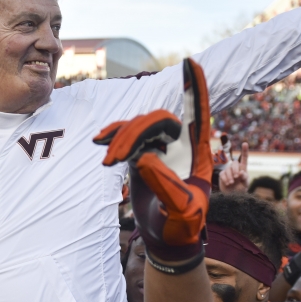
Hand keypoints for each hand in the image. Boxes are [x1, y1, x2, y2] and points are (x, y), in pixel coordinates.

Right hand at [94, 59, 211, 264]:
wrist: (168, 238)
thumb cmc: (183, 227)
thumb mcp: (182, 212)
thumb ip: (167, 185)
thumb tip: (144, 157)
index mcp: (199, 153)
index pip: (199, 115)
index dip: (196, 89)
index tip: (192, 63)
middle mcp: (181, 145)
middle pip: (158, 120)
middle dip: (135, 133)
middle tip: (115, 159)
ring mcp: (160, 148)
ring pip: (139, 127)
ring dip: (121, 139)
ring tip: (107, 163)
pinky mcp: (141, 155)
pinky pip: (127, 137)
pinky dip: (115, 137)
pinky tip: (101, 141)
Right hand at [218, 142, 248, 192]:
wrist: (232, 196)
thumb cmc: (240, 189)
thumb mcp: (245, 184)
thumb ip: (245, 178)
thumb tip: (241, 172)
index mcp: (243, 168)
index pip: (244, 158)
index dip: (245, 150)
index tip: (245, 143)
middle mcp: (235, 168)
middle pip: (235, 163)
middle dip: (235, 170)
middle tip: (237, 177)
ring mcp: (228, 171)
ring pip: (228, 169)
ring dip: (230, 177)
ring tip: (232, 183)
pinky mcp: (222, 174)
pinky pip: (223, 174)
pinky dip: (225, 179)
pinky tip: (228, 184)